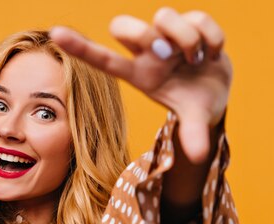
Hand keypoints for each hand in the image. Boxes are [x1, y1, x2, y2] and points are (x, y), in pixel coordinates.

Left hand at [50, 7, 231, 163]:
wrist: (217, 92)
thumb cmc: (194, 104)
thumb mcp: (194, 120)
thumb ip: (193, 134)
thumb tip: (200, 155)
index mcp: (138, 75)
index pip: (103, 61)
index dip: (80, 47)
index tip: (56, 33)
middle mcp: (148, 53)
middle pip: (121, 26)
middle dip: (145, 36)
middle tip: (170, 55)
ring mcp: (167, 35)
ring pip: (164, 16)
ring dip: (187, 39)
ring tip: (197, 60)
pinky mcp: (191, 23)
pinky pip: (198, 18)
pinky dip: (212, 38)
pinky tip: (210, 54)